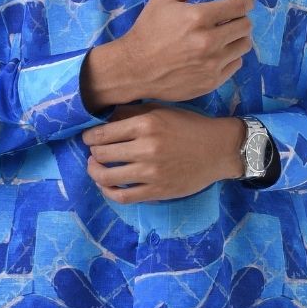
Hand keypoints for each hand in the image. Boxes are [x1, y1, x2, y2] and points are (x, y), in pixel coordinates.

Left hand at [81, 103, 245, 203]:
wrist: (218, 149)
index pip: (103, 133)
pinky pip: (123, 196)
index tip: (88, 138)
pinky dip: (108, 192)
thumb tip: (105, 118)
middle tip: (94, 152)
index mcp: (146, 125)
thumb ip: (133, 113)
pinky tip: (106, 185)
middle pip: (102, 154)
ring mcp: (151, 173)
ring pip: (107, 176)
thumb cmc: (190, 126)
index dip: (89, 137)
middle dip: (93, 153)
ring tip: (95, 167)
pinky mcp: (157, 191)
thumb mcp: (162, 111)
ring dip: (94, 172)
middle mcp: (146, 148)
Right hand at [119, 0, 255, 102]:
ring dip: (238, 37)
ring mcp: (212, 64)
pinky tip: (216, 53)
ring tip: (224, 35)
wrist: (134, 67)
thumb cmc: (149, 28)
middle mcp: (209, 42)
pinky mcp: (211, 82)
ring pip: (244, 46)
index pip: (239, 6)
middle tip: (230, 19)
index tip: (245, 1)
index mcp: (198, 17)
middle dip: (241, 18)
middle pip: (246, 26)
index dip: (246, 1)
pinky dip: (231, 56)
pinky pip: (236, 64)